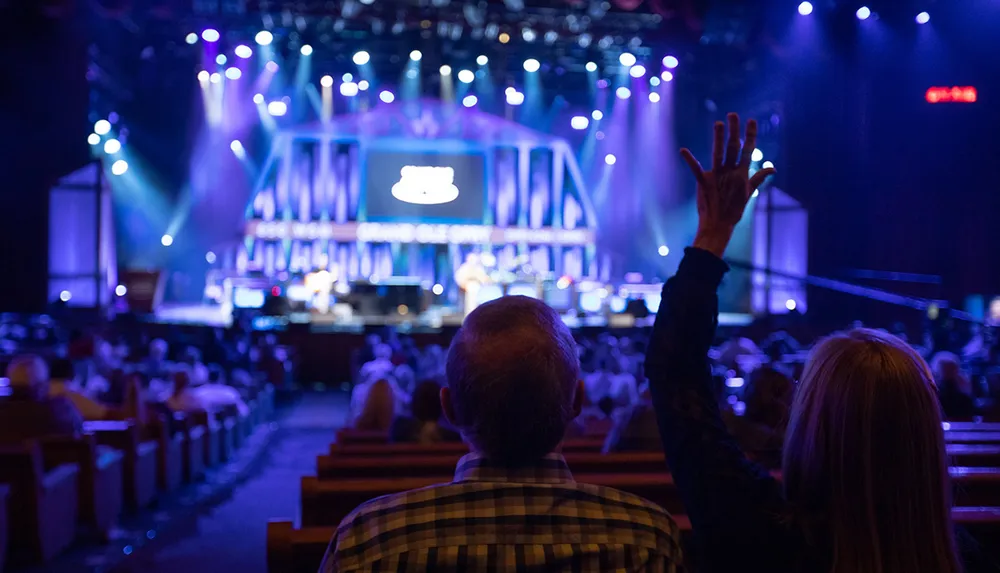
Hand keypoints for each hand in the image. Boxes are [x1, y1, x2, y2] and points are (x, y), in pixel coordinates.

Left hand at [680, 112, 775, 256]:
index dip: (750, 135)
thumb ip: (759, 178)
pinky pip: (696, 169)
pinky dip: (690, 160)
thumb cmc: (734, 210)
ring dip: (718, 138)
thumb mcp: (749, 193)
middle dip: (733, 130)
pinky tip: (683, 150)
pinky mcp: (704, 182)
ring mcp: (717, 177)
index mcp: (742, 174)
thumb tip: (773, 168)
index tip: (751, 121)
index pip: (748, 151)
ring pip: (718, 153)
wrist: (719, 225)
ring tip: (718, 123)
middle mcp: (730, 173)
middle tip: (732, 115)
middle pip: (733, 148)